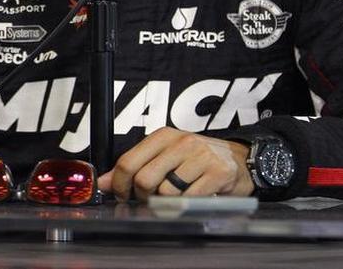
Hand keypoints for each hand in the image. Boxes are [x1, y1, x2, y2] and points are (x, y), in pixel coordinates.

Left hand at [96, 127, 252, 201]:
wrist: (238, 159)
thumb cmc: (197, 160)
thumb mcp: (165, 156)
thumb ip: (135, 167)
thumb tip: (104, 183)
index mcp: (163, 136)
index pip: (128, 161)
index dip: (119, 184)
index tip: (122, 195)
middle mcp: (181, 143)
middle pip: (144, 179)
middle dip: (142, 197)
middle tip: (150, 200)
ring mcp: (200, 157)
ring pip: (165, 192)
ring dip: (166, 203)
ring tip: (176, 197)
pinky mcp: (217, 173)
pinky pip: (188, 200)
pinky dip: (185, 206)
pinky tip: (191, 199)